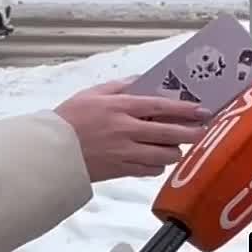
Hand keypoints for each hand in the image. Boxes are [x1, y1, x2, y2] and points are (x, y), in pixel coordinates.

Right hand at [55, 78, 211, 181]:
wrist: (49, 151)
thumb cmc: (70, 118)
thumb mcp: (93, 94)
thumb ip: (121, 86)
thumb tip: (143, 80)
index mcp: (121, 108)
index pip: (160, 106)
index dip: (185, 109)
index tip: (202, 110)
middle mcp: (126, 130)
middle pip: (168, 133)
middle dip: (190, 133)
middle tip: (202, 131)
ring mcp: (124, 153)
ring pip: (162, 155)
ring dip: (174, 151)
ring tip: (177, 146)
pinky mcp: (120, 171)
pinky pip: (148, 170)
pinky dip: (157, 166)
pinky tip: (156, 160)